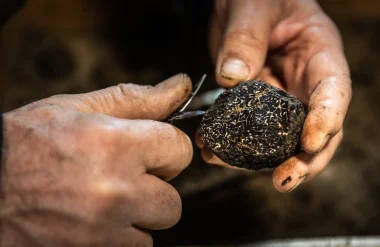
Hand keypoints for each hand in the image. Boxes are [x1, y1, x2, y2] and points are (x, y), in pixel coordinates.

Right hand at [0, 74, 192, 246]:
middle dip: (154, 187)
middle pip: (173, 200)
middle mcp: (114, 192)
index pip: (180, 151)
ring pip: (153, 228)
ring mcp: (103, 231)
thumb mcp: (79, 109)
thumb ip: (137, 99)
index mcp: (114, 145)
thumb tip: (180, 85)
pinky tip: (95, 220)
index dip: (166, 149)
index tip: (151, 151)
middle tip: (124, 177)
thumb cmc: (26, 143)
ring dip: (137, 215)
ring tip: (104, 199)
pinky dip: (120, 236)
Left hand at [199, 0, 351, 191]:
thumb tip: (232, 79)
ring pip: (278, 138)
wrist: (239, 4)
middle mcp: (303, 83)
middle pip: (313, 128)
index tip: (310, 143)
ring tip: (225, 162)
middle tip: (283, 180)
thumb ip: (245, 38)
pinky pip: (247, 130)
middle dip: (303, 159)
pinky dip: (230, 143)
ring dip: (258, 158)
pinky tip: (210, 148)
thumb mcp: (252, 6)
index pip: (333, 91)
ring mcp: (279, 98)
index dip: (327, 120)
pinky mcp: (254, 106)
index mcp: (319, 54)